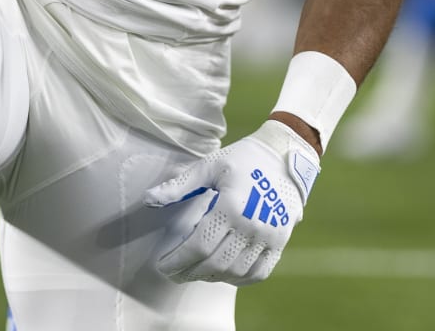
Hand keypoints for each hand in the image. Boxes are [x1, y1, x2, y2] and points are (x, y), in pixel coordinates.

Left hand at [144, 120, 319, 285]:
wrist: (285, 155)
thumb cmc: (243, 158)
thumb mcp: (209, 166)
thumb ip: (179, 186)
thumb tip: (148, 199)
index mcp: (231, 205)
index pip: (198, 246)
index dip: (177, 261)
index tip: (162, 266)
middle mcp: (252, 225)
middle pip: (215, 263)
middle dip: (189, 272)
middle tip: (174, 274)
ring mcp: (269, 236)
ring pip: (236, 272)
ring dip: (212, 277)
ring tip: (196, 272)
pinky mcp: (280, 241)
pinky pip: (259, 273)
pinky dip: (240, 280)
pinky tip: (224, 275)